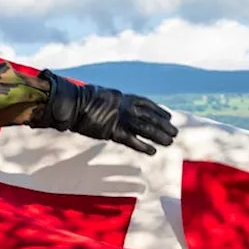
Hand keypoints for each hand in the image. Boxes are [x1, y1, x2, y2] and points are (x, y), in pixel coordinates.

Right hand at [33, 70, 178, 155]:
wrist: (73, 103)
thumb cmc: (85, 100)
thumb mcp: (105, 96)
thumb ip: (116, 102)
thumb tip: (120, 106)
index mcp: (124, 97)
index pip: (147, 104)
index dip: (159, 110)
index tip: (168, 116)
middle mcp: (126, 107)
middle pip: (150, 117)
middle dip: (163, 125)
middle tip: (175, 133)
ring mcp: (121, 119)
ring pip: (146, 129)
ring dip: (159, 136)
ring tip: (169, 142)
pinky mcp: (113, 132)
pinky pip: (132, 141)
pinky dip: (144, 146)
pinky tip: (153, 152)